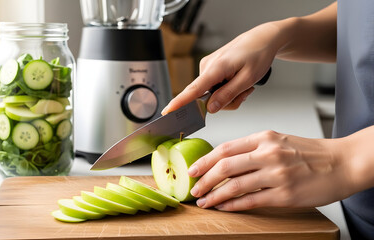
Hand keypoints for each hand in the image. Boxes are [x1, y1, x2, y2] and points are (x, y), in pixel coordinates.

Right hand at [162, 22, 280, 114]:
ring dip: (229, 95)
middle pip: (207, 98)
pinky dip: (227, 89)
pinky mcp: (211, 69)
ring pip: (213, 95)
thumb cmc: (258, 54)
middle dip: (226, 101)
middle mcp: (207, 67)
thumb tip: (211, 109)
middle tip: (245, 93)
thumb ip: (228, 95)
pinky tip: (237, 81)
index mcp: (215, 68)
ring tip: (244, 85)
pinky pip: (215, 87)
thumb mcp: (248, 79)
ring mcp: (208, 67)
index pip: (193, 90)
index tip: (168, 111)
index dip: (179, 102)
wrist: (262, 39)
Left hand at [187, 130, 353, 210]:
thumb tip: (225, 161)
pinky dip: (233, 205)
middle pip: (225, 167)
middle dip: (204, 180)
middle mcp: (268, 154)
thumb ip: (253, 148)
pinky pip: (251, 201)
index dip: (204, 161)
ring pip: (234, 186)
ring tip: (204, 201)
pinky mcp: (285, 194)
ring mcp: (277, 174)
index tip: (193, 170)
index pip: (225, 149)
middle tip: (193, 188)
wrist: (342, 162)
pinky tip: (224, 207)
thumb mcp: (279, 140)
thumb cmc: (310, 153)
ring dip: (215, 196)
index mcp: (264, 138)